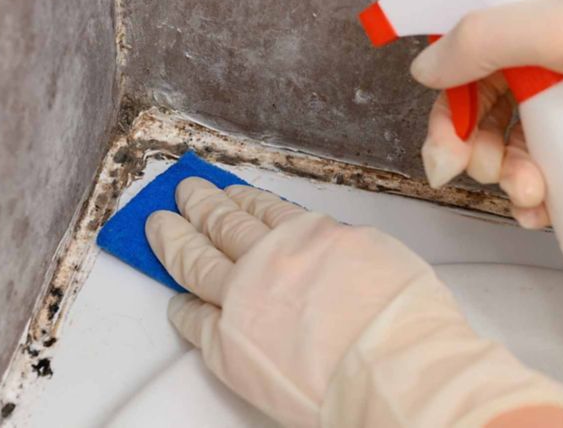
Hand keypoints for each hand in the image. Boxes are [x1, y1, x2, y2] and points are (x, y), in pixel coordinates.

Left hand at [145, 177, 562, 426]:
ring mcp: (241, 299)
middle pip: (221, 224)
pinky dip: (180, 306)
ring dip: (173, 239)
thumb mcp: (379, 255)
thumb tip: (321, 249)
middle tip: (183, 192)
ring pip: (195, 261)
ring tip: (159, 226)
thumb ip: (337, 246)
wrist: (392, 371)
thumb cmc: (404, 321)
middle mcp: (267, 258)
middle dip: (198, 205)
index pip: (262, 208)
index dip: (240, 198)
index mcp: (308, 234)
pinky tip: (174, 300)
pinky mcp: (225, 344)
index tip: (227, 191)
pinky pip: (192, 320)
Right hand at [411, 0, 562, 253]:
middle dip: (472, 144)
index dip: (451, 100)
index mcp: (552, 22)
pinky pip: (547, 173)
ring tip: (527, 195)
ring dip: (506, 174)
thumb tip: (425, 69)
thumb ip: (485, 39)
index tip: (444, 144)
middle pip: (488, 105)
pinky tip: (540, 210)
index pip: (476, 57)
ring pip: (515, 144)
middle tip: (475, 175)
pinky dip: (535, 196)